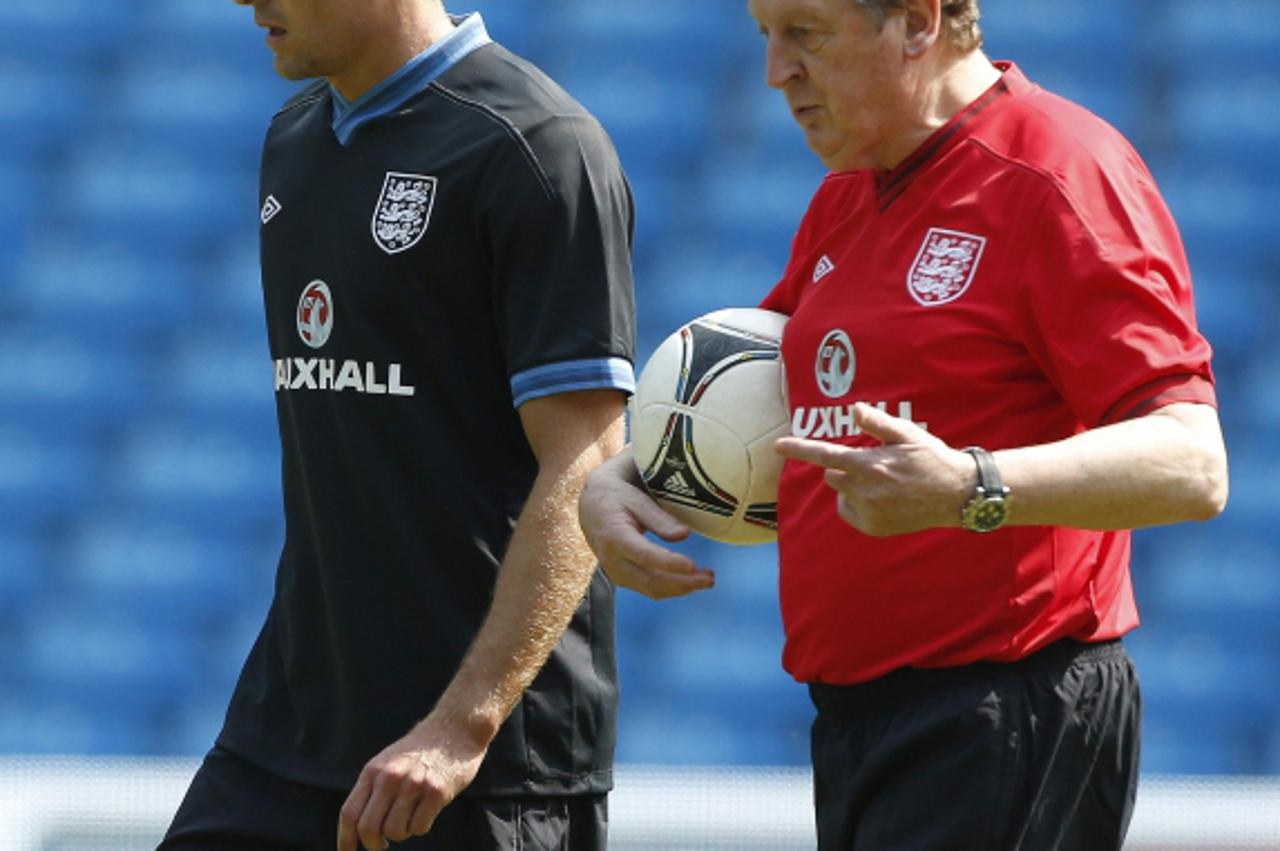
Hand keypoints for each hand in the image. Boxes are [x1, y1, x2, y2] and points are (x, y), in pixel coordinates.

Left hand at [337, 715, 486, 850]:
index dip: (345, 839)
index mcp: (373, 771)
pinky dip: (421, 826)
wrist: (455, 728)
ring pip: (395, 832)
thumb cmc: (420, 750)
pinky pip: (420, 828)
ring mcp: (413, 784)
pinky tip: (427, 810)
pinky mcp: (437, 791)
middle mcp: (390, 777)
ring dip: (402, 833)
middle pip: (368, 828)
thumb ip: (373, 789)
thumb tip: (358, 828)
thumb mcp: (388, 762)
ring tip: (410, 817)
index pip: (349, 813)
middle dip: (374, 844)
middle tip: (382, 844)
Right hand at [578, 448, 714, 598]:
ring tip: (707, 578)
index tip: (693, 566)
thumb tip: (684, 534)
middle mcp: (612, 560)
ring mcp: (616, 573)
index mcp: (615, 537)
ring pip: (652, 589)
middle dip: (683, 583)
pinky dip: (672, 587)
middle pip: (651, 580)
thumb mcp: (637, 500)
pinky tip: (690, 579)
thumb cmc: (617, 498)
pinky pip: (649, 588)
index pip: (645, 556)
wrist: (591, 507)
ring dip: (681, 588)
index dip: (670, 564)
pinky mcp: (623, 578)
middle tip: (710, 578)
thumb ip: (659, 518)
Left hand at [775, 403, 972, 535]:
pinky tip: (881, 499)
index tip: (777, 446)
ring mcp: (869, 512)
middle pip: (833, 474)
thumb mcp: (907, 434)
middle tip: (874, 463)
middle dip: (845, 467)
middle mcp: (866, 490)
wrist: (956, 495)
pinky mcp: (873, 527)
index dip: (799, 449)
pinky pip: (849, 512)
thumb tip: (854, 409)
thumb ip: (877, 423)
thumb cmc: (931, 459)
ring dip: (851, 485)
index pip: (825, 455)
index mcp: (871, 464)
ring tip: (882, 482)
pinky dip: (857, 504)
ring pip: (841, 493)